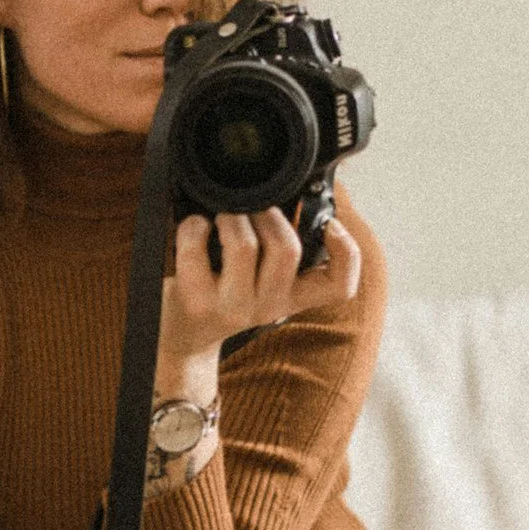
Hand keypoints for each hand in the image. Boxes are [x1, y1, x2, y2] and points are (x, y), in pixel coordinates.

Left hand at [158, 208, 362, 370]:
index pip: (340, 286)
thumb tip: (293, 195)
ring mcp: (233, 307)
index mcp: (292, 298)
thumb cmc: (220, 293)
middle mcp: (269, 306)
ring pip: (243, 245)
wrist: (181, 334)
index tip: (330, 225)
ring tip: (223, 217)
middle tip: (253, 210)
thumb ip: (278, 249)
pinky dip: (193, 226)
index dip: (347, 252)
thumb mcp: (259, 279)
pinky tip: (196, 227)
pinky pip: (196, 247)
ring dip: (232, 216)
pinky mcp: (197, 302)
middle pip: (287, 248)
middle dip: (268, 214)